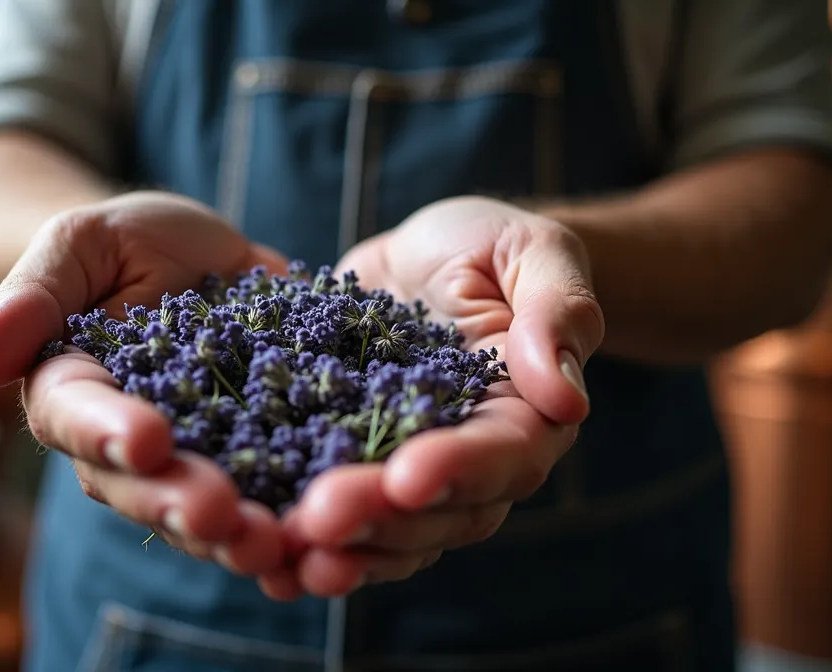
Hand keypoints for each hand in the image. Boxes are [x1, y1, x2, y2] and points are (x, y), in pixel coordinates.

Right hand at [0, 191, 288, 575]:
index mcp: (71, 392)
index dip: (108, 433)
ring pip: (200, 510)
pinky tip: (321, 544)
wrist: (192, 253)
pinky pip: (265, 499)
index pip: (77, 419)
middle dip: (178, 503)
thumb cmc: (121, 243)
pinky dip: (290, 524)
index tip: (146, 438)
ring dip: (234, 535)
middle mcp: (122, 443)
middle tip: (219, 515)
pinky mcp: (252, 458)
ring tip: (273, 544)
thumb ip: (30, 301)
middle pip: (140, 486)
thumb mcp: (80, 244)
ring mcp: (188, 459)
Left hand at [259, 196, 605, 598]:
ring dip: (341, 551)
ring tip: (285, 558)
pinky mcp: (356, 466)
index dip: (456, 470)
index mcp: (526, 416)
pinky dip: (306, 545)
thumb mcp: (535, 254)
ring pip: (389, 534)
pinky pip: (342, 520)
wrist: (431, 255)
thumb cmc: (496, 247)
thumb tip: (565, 398)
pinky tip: (266, 564)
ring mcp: (412, 472)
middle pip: (437, 512)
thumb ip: (556, 315)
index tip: (406, 477)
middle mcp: (473, 462)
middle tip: (319, 519)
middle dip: (378, 518)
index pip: (502, 455)